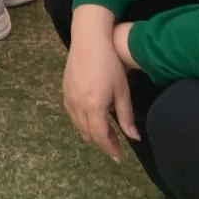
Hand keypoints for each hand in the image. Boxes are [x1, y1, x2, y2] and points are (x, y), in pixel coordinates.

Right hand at [63, 30, 139, 161]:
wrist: (89, 40)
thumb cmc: (110, 64)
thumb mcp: (122, 91)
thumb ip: (126, 116)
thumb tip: (134, 138)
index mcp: (94, 106)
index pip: (100, 136)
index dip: (109, 148)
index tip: (119, 157)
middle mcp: (78, 104)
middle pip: (87, 133)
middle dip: (102, 142)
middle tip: (116, 144)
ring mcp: (68, 97)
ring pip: (77, 124)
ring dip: (90, 132)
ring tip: (105, 132)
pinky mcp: (64, 90)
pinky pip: (71, 113)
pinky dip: (81, 121)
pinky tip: (90, 117)